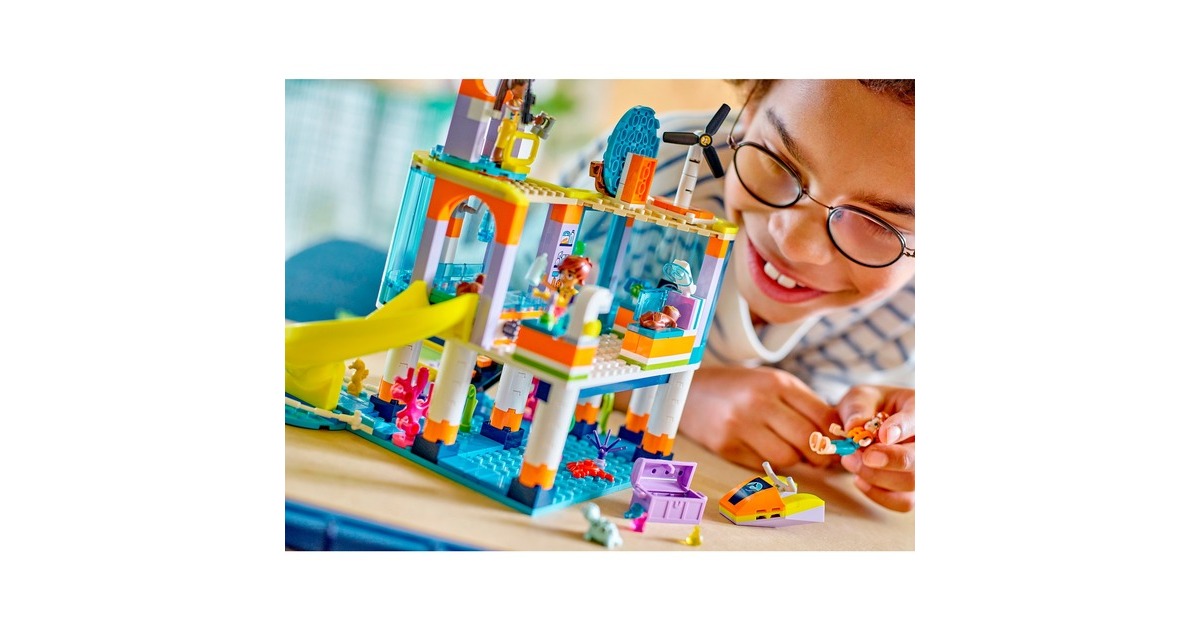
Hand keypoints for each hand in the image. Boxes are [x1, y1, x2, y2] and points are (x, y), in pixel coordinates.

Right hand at [678, 366, 837, 470]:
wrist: (693, 390)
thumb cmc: (742, 389)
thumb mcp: (774, 384)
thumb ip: (806, 405)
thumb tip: (838, 436)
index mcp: (777, 383)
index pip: (822, 417)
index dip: (835, 436)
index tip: (836, 444)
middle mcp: (758, 402)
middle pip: (807, 440)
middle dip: (819, 455)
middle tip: (819, 457)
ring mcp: (739, 425)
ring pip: (787, 458)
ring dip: (795, 460)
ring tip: (790, 450)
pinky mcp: (726, 445)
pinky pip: (762, 465)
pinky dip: (771, 463)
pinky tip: (764, 449)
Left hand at [835, 385, 914, 511]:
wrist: (871, 424)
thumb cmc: (869, 407)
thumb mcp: (860, 397)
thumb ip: (857, 409)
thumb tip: (854, 427)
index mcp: (919, 408)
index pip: (917, 419)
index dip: (902, 428)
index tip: (884, 435)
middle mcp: (930, 440)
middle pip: (920, 457)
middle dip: (889, 460)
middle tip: (860, 456)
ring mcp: (925, 468)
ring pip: (911, 482)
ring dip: (877, 477)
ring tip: (850, 461)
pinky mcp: (915, 490)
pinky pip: (903, 502)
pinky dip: (878, 494)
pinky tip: (859, 479)